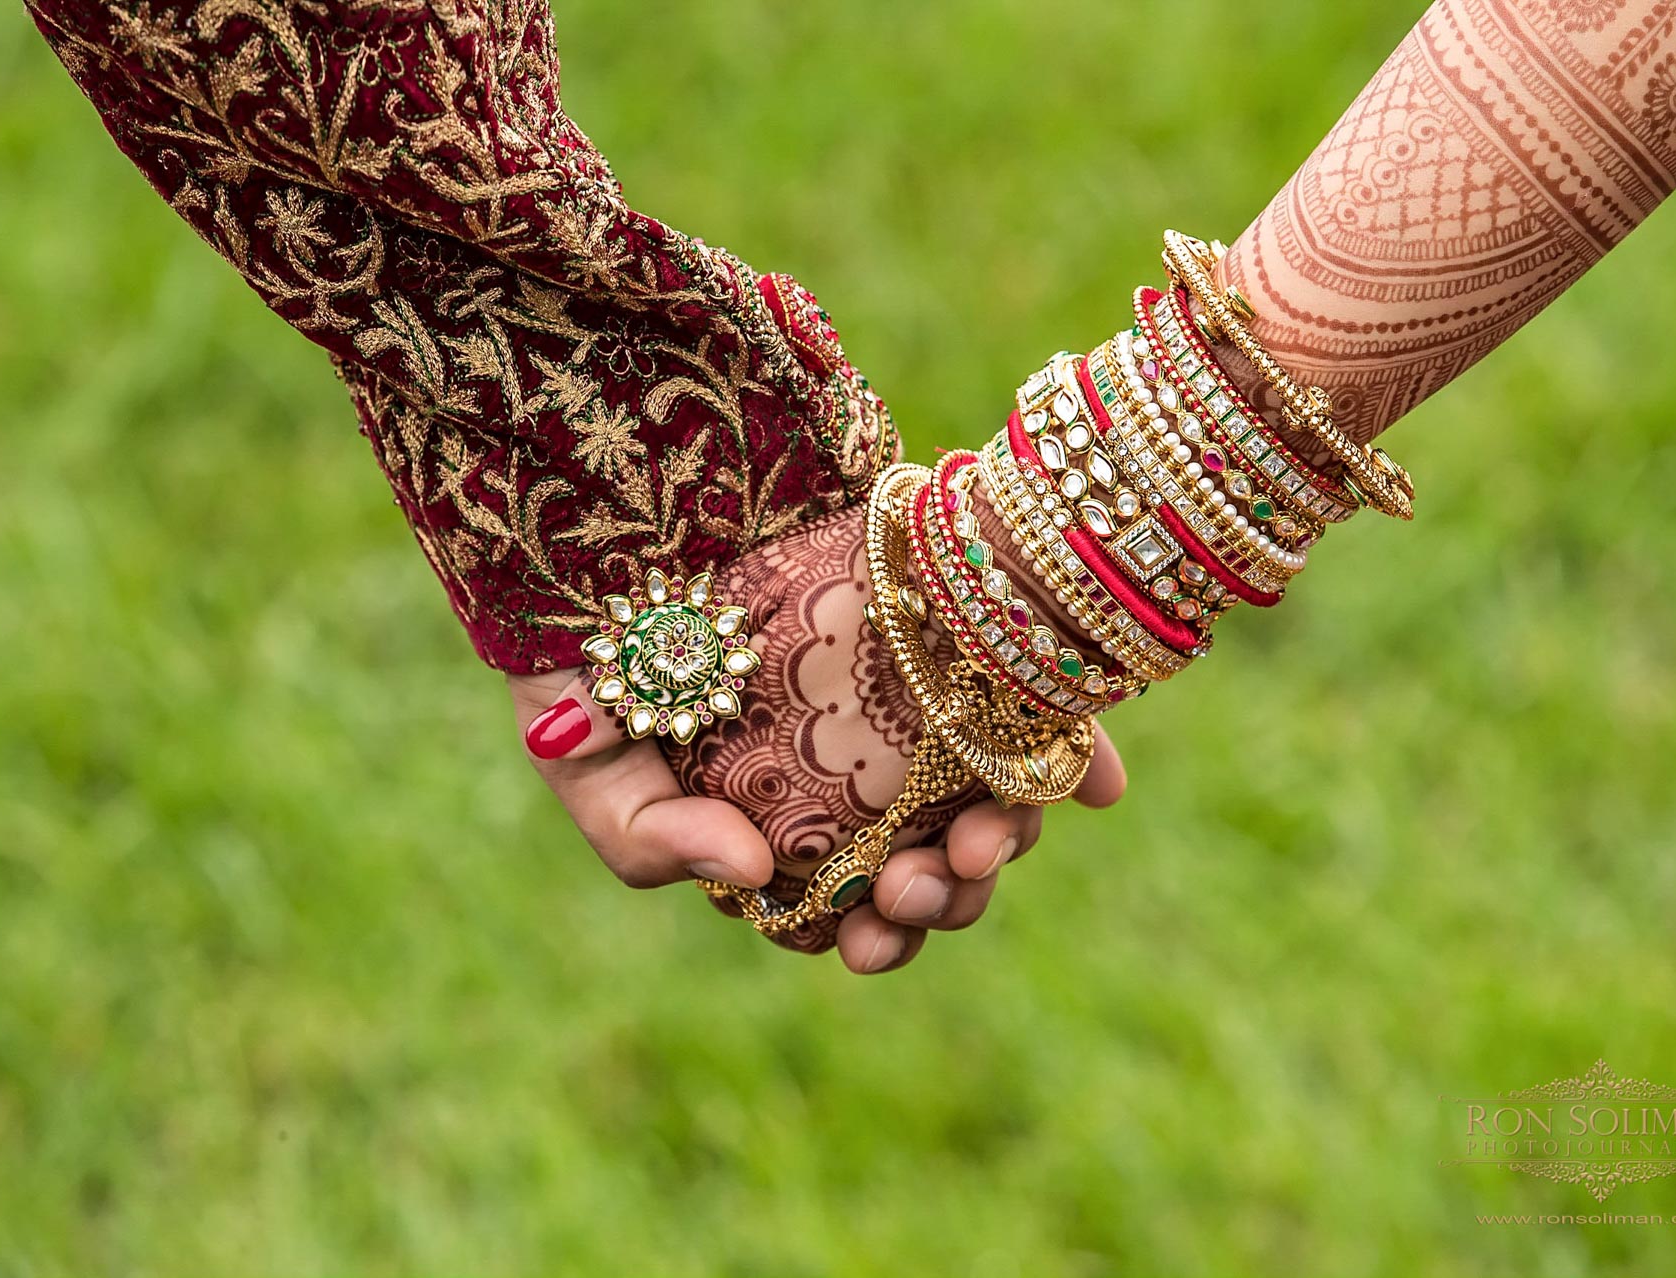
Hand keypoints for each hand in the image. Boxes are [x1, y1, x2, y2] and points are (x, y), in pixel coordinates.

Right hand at [509, 504, 1127, 972]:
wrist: (606, 504)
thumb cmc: (580, 647)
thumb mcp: (583, 759)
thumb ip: (650, 838)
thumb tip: (755, 878)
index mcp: (781, 829)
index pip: (850, 913)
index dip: (873, 940)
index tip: (869, 939)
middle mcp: (854, 779)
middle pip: (929, 866)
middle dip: (942, 895)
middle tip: (926, 879)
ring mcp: (906, 709)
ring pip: (986, 798)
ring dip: (1002, 836)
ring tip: (984, 836)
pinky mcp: (945, 638)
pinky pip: (1028, 703)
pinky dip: (1070, 747)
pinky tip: (1095, 782)